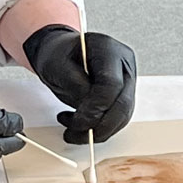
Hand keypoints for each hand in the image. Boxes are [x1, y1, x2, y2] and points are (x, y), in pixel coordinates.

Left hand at [23, 25, 136, 143]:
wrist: (59, 54)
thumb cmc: (57, 55)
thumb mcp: (55, 65)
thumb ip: (74, 84)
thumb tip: (90, 110)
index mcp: (108, 49)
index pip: (111, 84)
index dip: (96, 107)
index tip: (77, 122)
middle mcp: (124, 64)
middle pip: (123, 103)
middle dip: (99, 126)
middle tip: (74, 134)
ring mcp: (127, 80)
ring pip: (122, 116)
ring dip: (97, 131)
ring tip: (71, 131)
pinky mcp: (123, 96)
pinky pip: (117, 119)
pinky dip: (98, 128)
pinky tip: (78, 125)